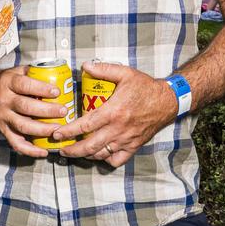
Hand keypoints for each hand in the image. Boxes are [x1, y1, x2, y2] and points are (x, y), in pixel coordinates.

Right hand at [0, 66, 74, 157]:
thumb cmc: (2, 84)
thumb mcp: (13, 72)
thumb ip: (31, 72)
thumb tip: (54, 72)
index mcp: (7, 83)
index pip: (25, 85)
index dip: (41, 89)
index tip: (57, 92)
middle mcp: (4, 101)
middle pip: (26, 107)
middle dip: (47, 110)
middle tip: (63, 111)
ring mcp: (3, 118)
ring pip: (23, 126)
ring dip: (42, 130)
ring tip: (58, 129)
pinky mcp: (3, 131)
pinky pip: (16, 143)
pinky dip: (30, 150)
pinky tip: (44, 151)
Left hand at [58, 62, 178, 167]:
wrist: (167, 101)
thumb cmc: (145, 87)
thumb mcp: (125, 73)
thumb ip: (104, 70)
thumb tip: (85, 66)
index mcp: (113, 112)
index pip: (85, 125)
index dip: (68, 131)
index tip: (56, 134)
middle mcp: (118, 129)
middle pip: (89, 145)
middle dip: (72, 149)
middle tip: (60, 149)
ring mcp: (126, 140)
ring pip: (101, 154)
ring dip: (85, 155)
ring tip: (74, 152)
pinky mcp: (134, 146)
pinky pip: (117, 159)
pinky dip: (105, 160)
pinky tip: (98, 154)